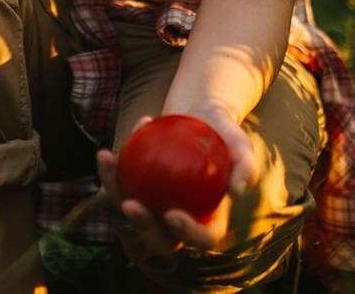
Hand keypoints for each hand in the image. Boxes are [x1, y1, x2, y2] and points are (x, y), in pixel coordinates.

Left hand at [95, 107, 256, 257]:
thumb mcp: (242, 147)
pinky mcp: (135, 189)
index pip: (202, 238)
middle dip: (141, 227)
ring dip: (114, 192)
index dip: (187, 233)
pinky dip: (112, 171)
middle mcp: (179, 223)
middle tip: (129, 204)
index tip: (172, 213)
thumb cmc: (225, 136)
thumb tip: (235, 192)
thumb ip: (245, 168)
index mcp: (209, 221)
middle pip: (159, 237)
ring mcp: (155, 207)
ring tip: (109, 166)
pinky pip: (120, 185)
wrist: (200, 117)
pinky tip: (108, 153)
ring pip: (130, 211)